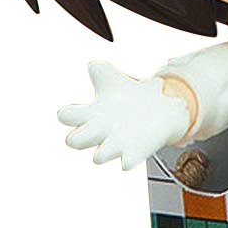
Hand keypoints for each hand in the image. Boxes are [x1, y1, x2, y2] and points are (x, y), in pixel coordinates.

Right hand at [57, 62, 191, 170]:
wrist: (160, 109)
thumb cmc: (128, 98)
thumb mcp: (113, 82)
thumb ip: (101, 72)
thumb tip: (92, 65)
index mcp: (92, 114)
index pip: (70, 117)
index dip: (67, 115)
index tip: (68, 112)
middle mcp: (100, 132)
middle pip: (76, 141)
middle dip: (77, 138)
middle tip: (84, 132)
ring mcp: (116, 144)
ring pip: (100, 156)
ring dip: (101, 153)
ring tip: (104, 149)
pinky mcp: (134, 152)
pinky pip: (127, 162)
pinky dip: (126, 161)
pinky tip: (127, 160)